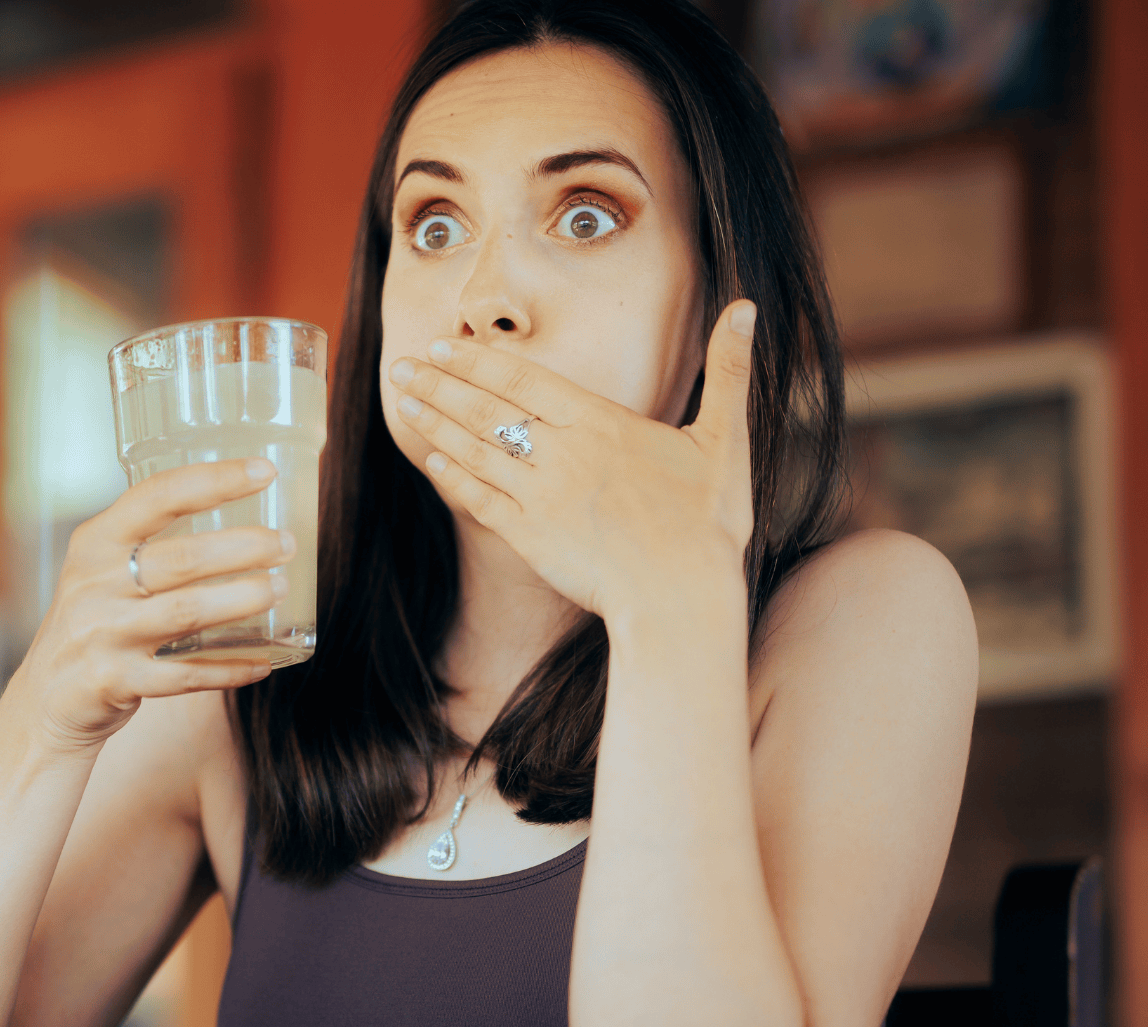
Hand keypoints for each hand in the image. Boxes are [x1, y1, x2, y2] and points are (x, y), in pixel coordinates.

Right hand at [18, 458, 294, 755]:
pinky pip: (184, 676)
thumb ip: (150, 546)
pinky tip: (262, 662)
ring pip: (186, 613)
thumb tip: (240, 523)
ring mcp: (102, 635)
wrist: (46, 698)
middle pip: (181, 558)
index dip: (213, 481)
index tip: (261, 471)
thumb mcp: (101, 572)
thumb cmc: (93, 623)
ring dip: (240, 599)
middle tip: (285, 544)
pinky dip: (227, 669)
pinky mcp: (113, 682)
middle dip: (243, 547)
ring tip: (278, 589)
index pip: (157, 496)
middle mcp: (94, 584)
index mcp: (95, 543)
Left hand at [388, 299, 757, 626]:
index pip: (523, 379)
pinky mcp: (530, 539)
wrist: (682, 598)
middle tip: (399, 366)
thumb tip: (748, 307)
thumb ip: (728, 372)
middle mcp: (563, 453)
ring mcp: (542, 496)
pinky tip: (429, 460)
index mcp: (601, 423)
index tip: (441, 346)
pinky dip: (452, 477)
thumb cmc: (708, 523)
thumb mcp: (726, 439)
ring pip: (476, 450)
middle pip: (486, 408)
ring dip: (435, 423)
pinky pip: (480, 500)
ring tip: (405, 401)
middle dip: (439, 384)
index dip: (477, 361)